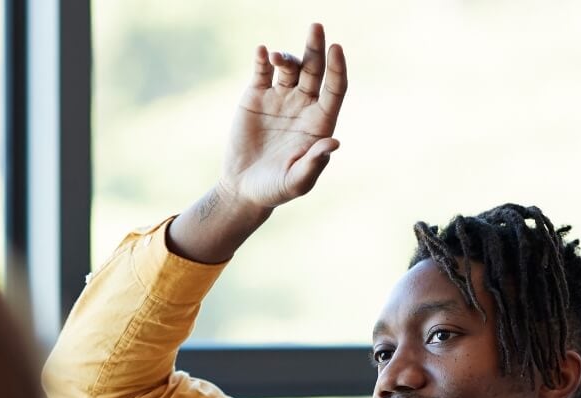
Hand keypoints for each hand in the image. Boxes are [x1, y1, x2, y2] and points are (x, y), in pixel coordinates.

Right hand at [166, 24, 347, 263]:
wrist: (243, 188)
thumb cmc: (275, 189)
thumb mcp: (297, 181)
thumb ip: (314, 163)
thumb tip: (334, 142)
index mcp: (320, 122)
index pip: (335, 89)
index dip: (337, 69)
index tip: (337, 48)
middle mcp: (303, 105)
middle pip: (314, 70)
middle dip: (316, 48)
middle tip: (316, 26)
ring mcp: (279, 98)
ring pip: (288, 67)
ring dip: (285, 57)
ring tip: (275, 56)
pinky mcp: (255, 97)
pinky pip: (261, 72)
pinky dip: (261, 60)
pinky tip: (261, 51)